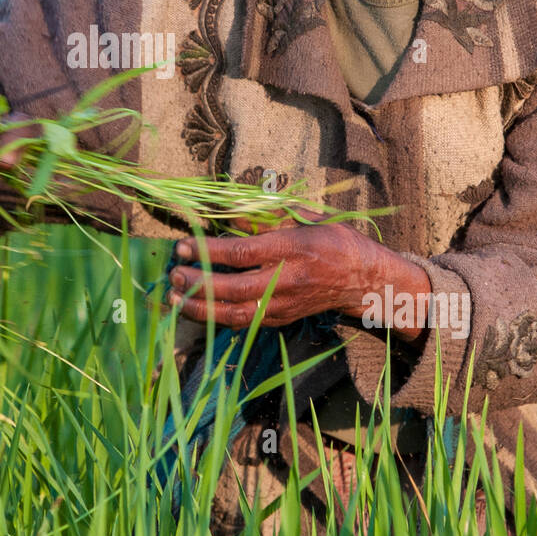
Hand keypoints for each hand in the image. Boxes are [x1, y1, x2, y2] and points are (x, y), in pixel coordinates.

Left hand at [167, 220, 365, 327]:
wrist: (364, 279)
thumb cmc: (333, 240)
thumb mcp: (304, 218)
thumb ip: (265, 216)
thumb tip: (228, 213)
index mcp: (291, 250)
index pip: (242, 254)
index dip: (208, 252)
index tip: (183, 246)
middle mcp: (286, 281)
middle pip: (234, 288)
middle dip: (198, 284)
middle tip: (172, 274)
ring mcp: (283, 304)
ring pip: (236, 314)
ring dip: (201, 309)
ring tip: (174, 298)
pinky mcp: (281, 319)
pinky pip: (244, 323)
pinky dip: (216, 319)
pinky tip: (194, 311)